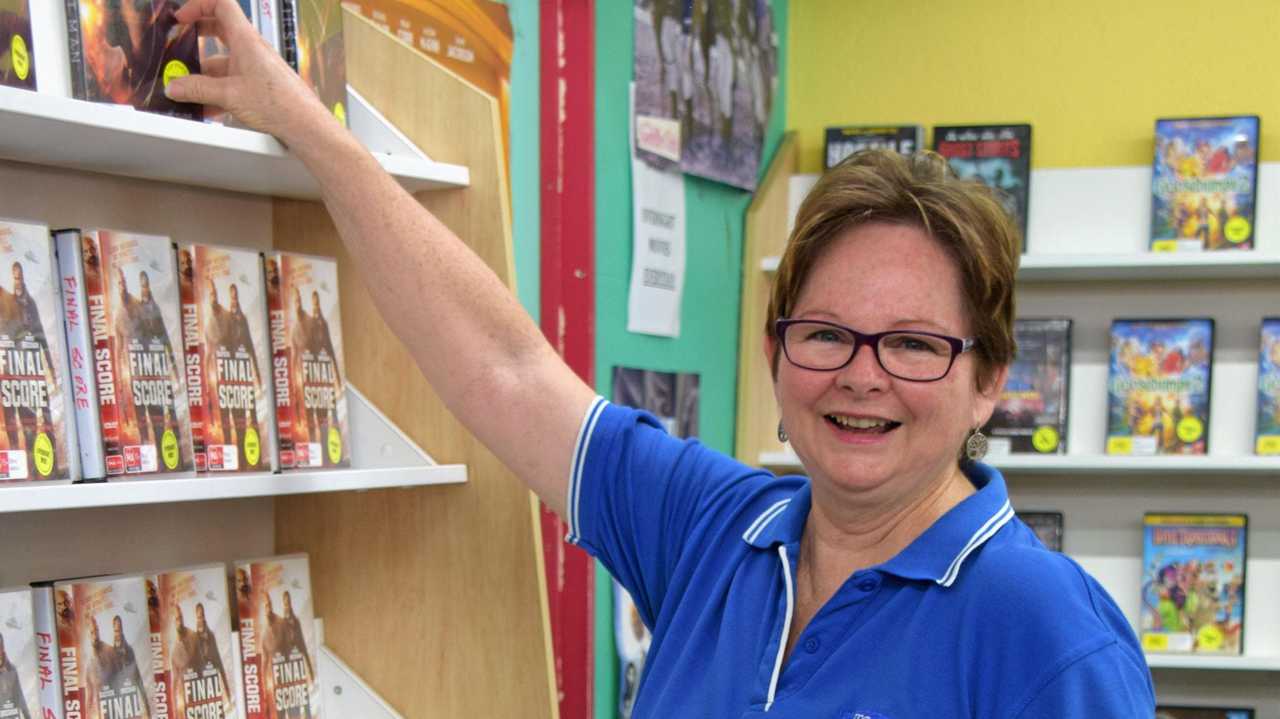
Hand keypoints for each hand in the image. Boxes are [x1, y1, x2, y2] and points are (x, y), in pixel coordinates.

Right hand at [167, 0, 334, 146]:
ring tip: (186, 90)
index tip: (181, 19)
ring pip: (223, 61)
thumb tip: (175, 87)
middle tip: (179, 46)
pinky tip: (205, 108)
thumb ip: (198, 90)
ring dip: (203, 74)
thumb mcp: (229, 95)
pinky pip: (232, 81)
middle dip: (197, 38)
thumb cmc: (279, 103)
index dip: (198, 6)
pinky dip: (216, 90)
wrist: (304, 124)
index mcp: (246, 40)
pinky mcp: (259, 84)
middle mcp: (251, 49)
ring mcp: (255, 66)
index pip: (222, 5)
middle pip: (220, 30)